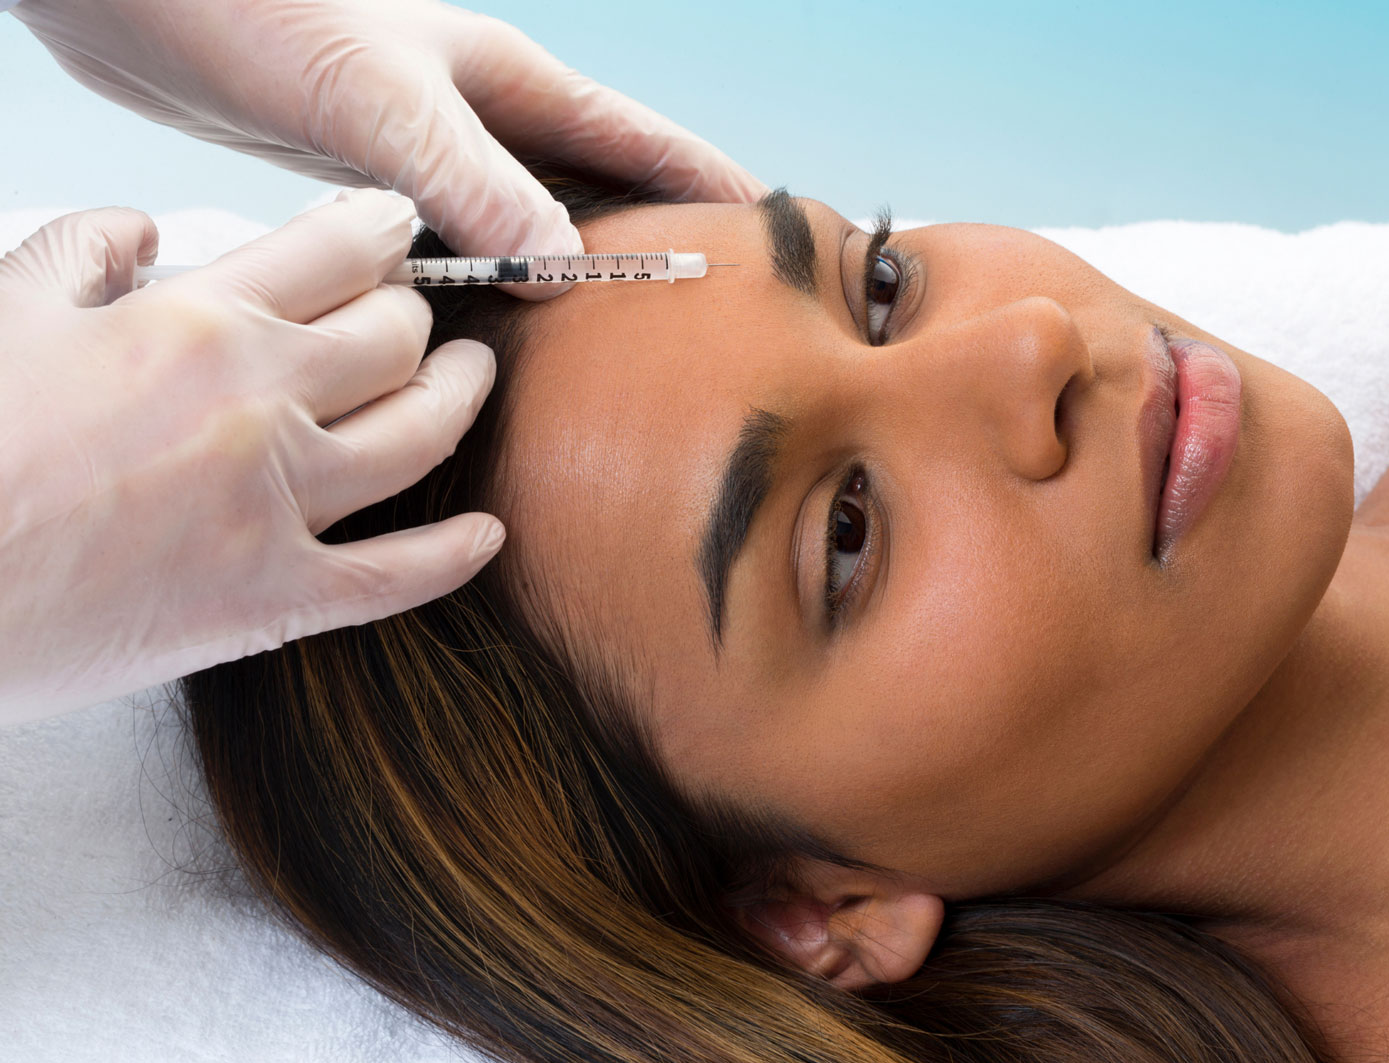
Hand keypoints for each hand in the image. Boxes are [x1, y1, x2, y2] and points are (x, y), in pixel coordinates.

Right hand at [0, 191, 502, 722]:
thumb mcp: (7, 310)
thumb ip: (85, 252)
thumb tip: (142, 231)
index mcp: (199, 324)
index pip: (338, 253)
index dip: (383, 232)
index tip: (397, 230)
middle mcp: (260, 406)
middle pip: (394, 339)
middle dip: (418, 315)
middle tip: (420, 313)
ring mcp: (277, 508)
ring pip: (421, 437)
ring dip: (461, 400)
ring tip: (471, 379)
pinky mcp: (273, 600)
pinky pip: (396, 577)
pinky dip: (454, 555)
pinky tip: (488, 535)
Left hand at [12, 0, 765, 296]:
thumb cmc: (256, 13)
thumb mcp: (383, 104)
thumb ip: (474, 184)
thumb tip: (562, 270)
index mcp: (506, 81)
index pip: (640, 139)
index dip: (709, 185)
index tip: (772, 231)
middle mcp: (480, 116)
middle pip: (597, 190)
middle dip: (654, 243)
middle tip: (705, 314)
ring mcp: (430, 149)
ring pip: (528, 224)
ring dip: (567, 276)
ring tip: (615, 344)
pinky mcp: (374, 182)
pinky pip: (459, 245)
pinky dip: (486, 288)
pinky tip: (490, 331)